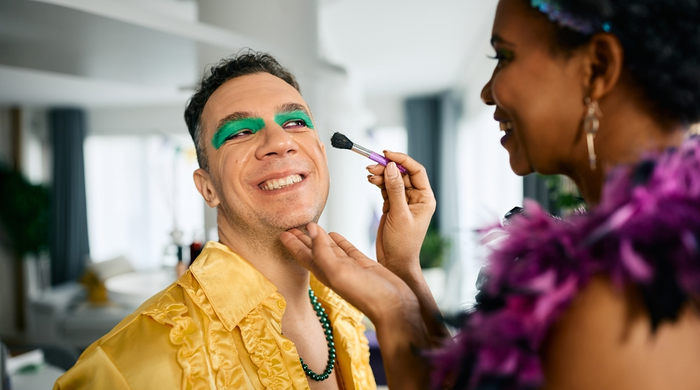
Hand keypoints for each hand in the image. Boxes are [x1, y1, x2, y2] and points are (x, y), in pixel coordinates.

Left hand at [280, 223, 419, 324]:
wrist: (394, 307)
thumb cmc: (366, 294)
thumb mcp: (338, 271)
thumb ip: (322, 251)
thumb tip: (310, 229)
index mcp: (324, 273)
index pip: (303, 255)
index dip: (292, 244)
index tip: (281, 232)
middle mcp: (334, 270)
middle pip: (313, 250)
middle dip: (301, 239)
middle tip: (290, 225)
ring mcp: (349, 267)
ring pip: (329, 248)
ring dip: (319, 237)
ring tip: (310, 226)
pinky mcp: (363, 264)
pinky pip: (346, 249)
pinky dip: (338, 241)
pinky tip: (333, 234)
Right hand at [368, 152, 448, 344]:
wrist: (394, 262)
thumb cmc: (403, 243)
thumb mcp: (399, 214)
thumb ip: (395, 190)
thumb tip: (392, 167)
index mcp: (425, 198)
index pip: (416, 171)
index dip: (402, 160)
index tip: (387, 154)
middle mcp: (416, 197)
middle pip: (401, 173)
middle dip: (387, 167)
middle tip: (372, 166)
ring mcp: (403, 201)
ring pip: (391, 179)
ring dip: (380, 175)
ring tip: (369, 174)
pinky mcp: (392, 206)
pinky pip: (385, 188)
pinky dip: (377, 183)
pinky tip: (371, 180)